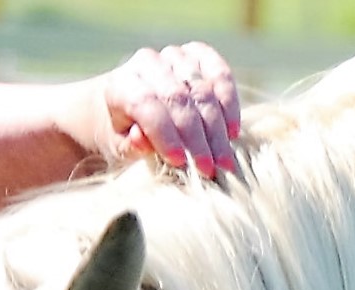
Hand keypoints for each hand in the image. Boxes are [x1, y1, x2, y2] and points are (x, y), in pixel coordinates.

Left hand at [102, 42, 240, 178]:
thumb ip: (130, 145)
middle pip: (178, 98)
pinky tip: (233, 131)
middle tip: (210, 169)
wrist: (135, 105)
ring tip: (224, 161)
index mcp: (121, 84)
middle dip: (197, 138)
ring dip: (217, 129)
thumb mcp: (121, 147)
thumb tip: (142, 139)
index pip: (145, 103)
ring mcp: (174, 56)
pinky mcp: (199, 56)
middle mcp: (146, 63)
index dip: (165, 133)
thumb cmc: (128, 135)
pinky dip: (230, 102)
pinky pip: (220, 73)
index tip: (180, 162)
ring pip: (202, 90)